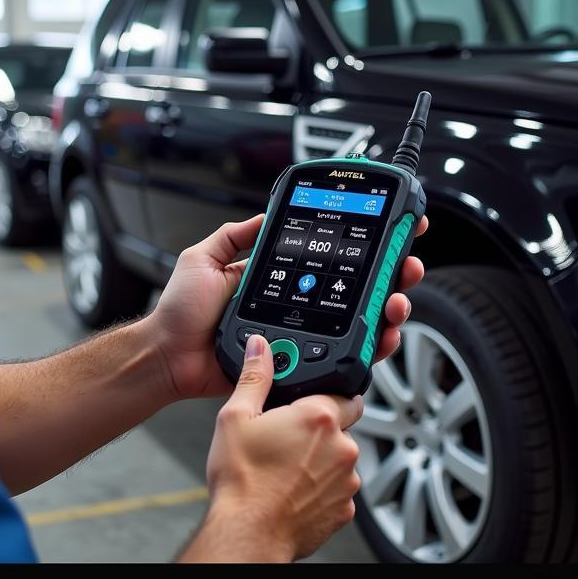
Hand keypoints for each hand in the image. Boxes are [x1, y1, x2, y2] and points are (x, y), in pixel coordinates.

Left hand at [151, 213, 427, 402]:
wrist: (170, 356)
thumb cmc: (183, 313)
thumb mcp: (204, 258)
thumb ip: (235, 236)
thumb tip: (264, 215)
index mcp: (279, 280)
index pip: (329, 260)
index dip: (362, 247)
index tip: (391, 230)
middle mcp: (297, 307)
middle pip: (356, 290)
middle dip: (391, 276)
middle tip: (406, 265)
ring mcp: (303, 335)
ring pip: (360, 324)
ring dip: (388, 309)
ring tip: (397, 299)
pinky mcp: (302, 363)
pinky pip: (343, 357)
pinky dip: (371, 347)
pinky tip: (382, 334)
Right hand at [182, 335, 363, 561]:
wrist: (247, 533)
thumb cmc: (242, 481)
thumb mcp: (236, 417)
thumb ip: (255, 377)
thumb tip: (260, 348)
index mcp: (319, 417)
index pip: (345, 391)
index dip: (326, 393)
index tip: (309, 401)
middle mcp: (342, 447)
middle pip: (344, 425)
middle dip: (323, 427)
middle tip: (291, 436)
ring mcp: (347, 481)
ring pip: (342, 459)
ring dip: (323, 459)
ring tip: (288, 467)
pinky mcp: (344, 510)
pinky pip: (339, 489)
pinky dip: (322, 488)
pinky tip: (295, 489)